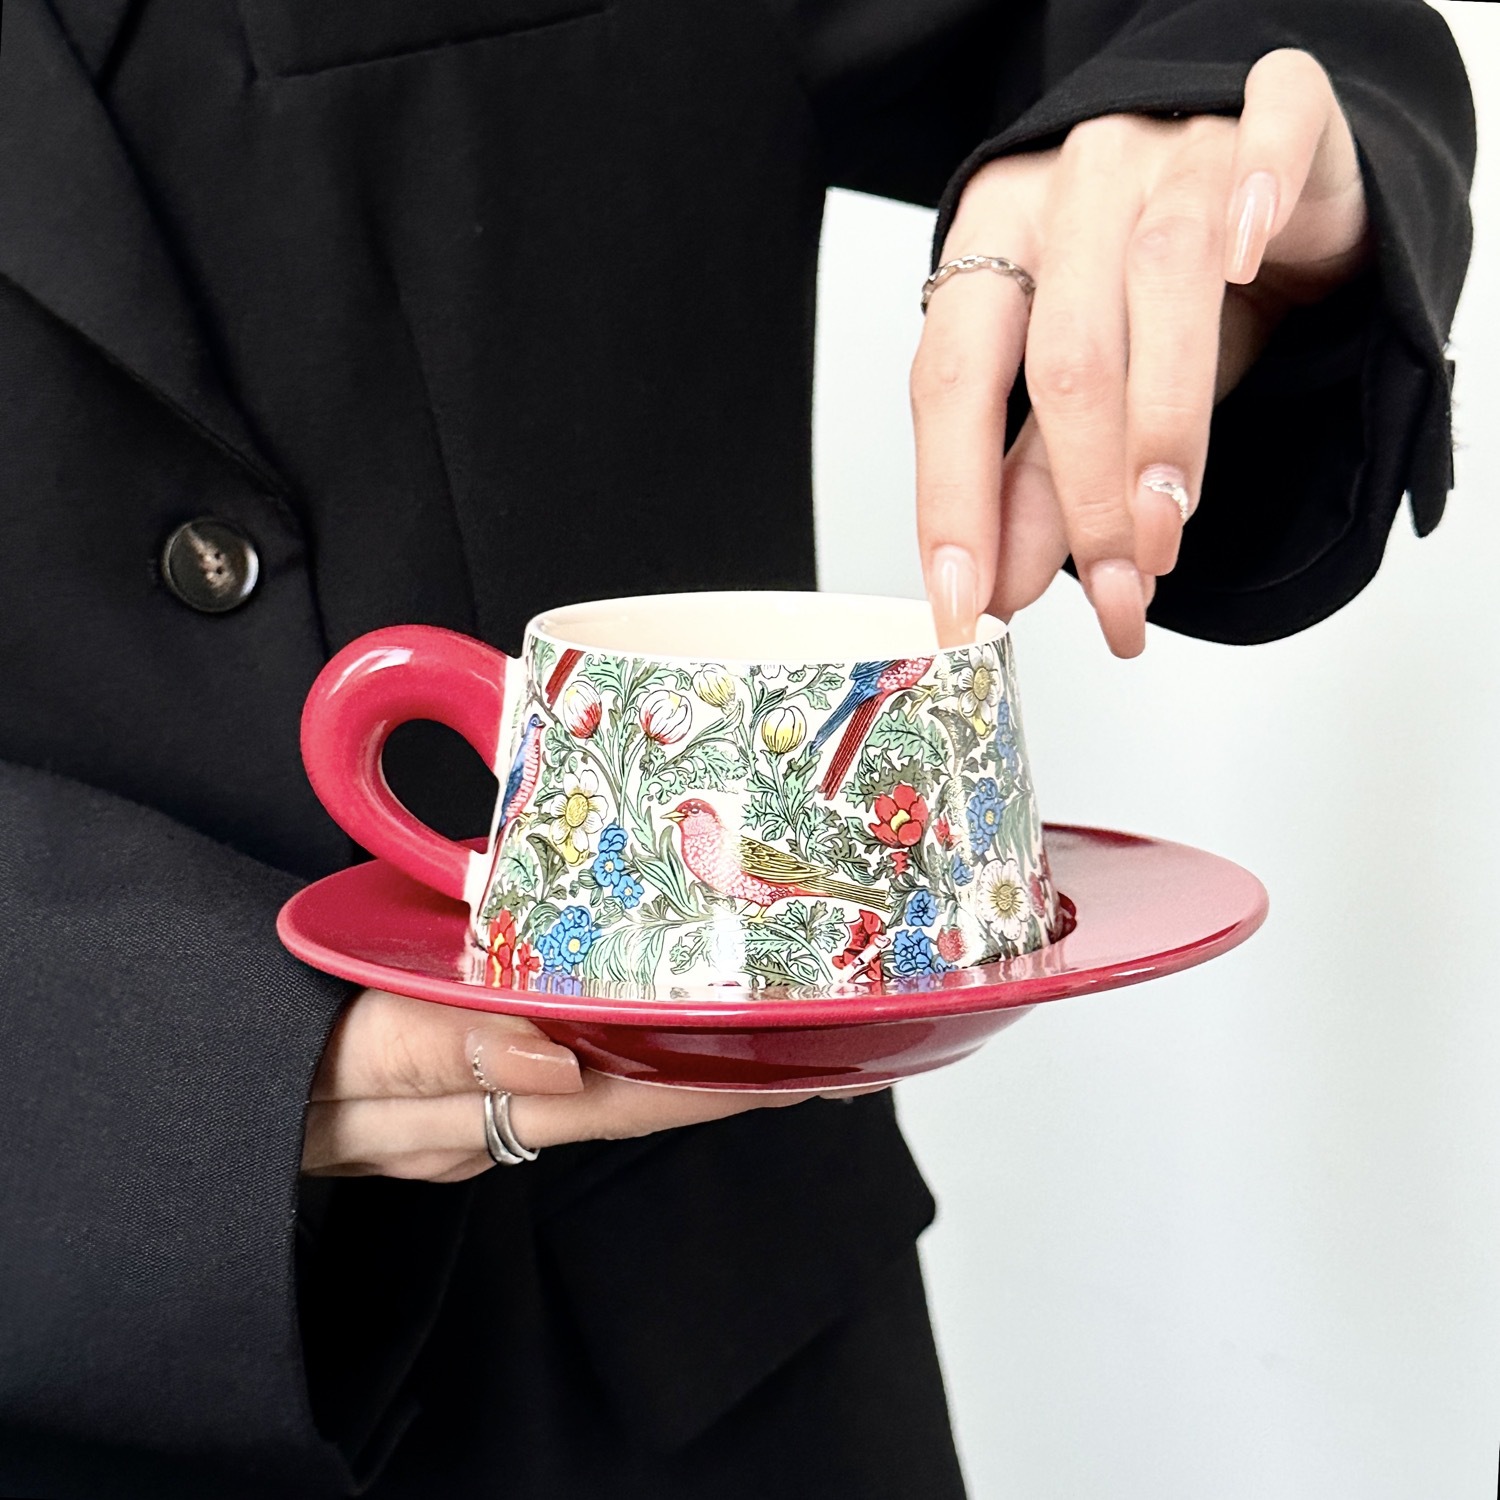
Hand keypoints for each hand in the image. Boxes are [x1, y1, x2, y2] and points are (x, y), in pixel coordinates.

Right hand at [301, 987, 834, 1180]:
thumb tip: (560, 1057)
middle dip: (742, 1079)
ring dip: (700, 1062)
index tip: (815, 1062)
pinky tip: (665, 1017)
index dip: (728, 1080)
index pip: (637, 1095)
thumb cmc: (275, 1061)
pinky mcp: (468, 1073)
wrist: (218, 1084)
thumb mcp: (345, 1054)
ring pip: (613, 1085)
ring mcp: (486, 1097)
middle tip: (837, 1041)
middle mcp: (502, 1110)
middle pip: (645, 1097)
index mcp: (485, 1100)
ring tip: (786, 1031)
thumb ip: (441, 1049)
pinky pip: (570, 1067)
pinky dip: (632, 1046)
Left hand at [914, 48, 1371, 656]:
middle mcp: (1066, 189)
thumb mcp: (1084, 397)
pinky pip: (1268, 132)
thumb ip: (1035, 483)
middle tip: (1113, 593)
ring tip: (1168, 529)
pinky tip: (1249, 261)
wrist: (1253, 176)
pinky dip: (1260, 197)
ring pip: (1162, 276)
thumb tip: (1003, 589)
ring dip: (1166, 426)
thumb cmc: (1151, 294)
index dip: (956, 501)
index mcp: (991, 244)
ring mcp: (1164, 143)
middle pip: (1062, 354)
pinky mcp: (1266, 111)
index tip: (968, 602)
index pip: (952, 381)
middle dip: (1083, 499)